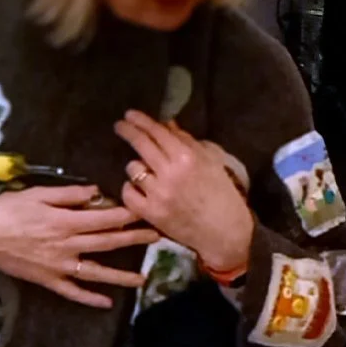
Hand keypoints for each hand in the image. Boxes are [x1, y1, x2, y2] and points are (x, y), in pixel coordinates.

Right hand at [0, 184, 156, 309]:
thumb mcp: (37, 194)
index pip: (104, 218)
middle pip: (107, 242)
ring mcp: (59, 267)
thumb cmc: (6, 210)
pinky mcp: (48, 281)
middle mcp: (67, 245)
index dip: (128, 215)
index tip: (146, 211)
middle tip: (156, 237)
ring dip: (120, 276)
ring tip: (142, 280)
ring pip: (96, 272)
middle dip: (134, 239)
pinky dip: (90, 298)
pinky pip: (73, 292)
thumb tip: (96, 192)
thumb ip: (68, 194)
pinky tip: (107, 303)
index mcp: (65, 221)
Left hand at [116, 111, 254, 273]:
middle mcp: (170, 172)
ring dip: (136, 166)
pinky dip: (131, 189)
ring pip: (133, 168)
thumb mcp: (210, 162)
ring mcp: (158, 193)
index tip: (130, 114)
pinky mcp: (151, 213)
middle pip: (141, 144)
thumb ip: (187, 142)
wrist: (224, 232)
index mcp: (188, 157)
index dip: (142, 121)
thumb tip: (167, 125)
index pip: (158, 132)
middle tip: (120, 125)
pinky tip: (138, 189)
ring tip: (142, 169)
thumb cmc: (222, 194)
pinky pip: (128, 194)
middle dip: (128, 131)